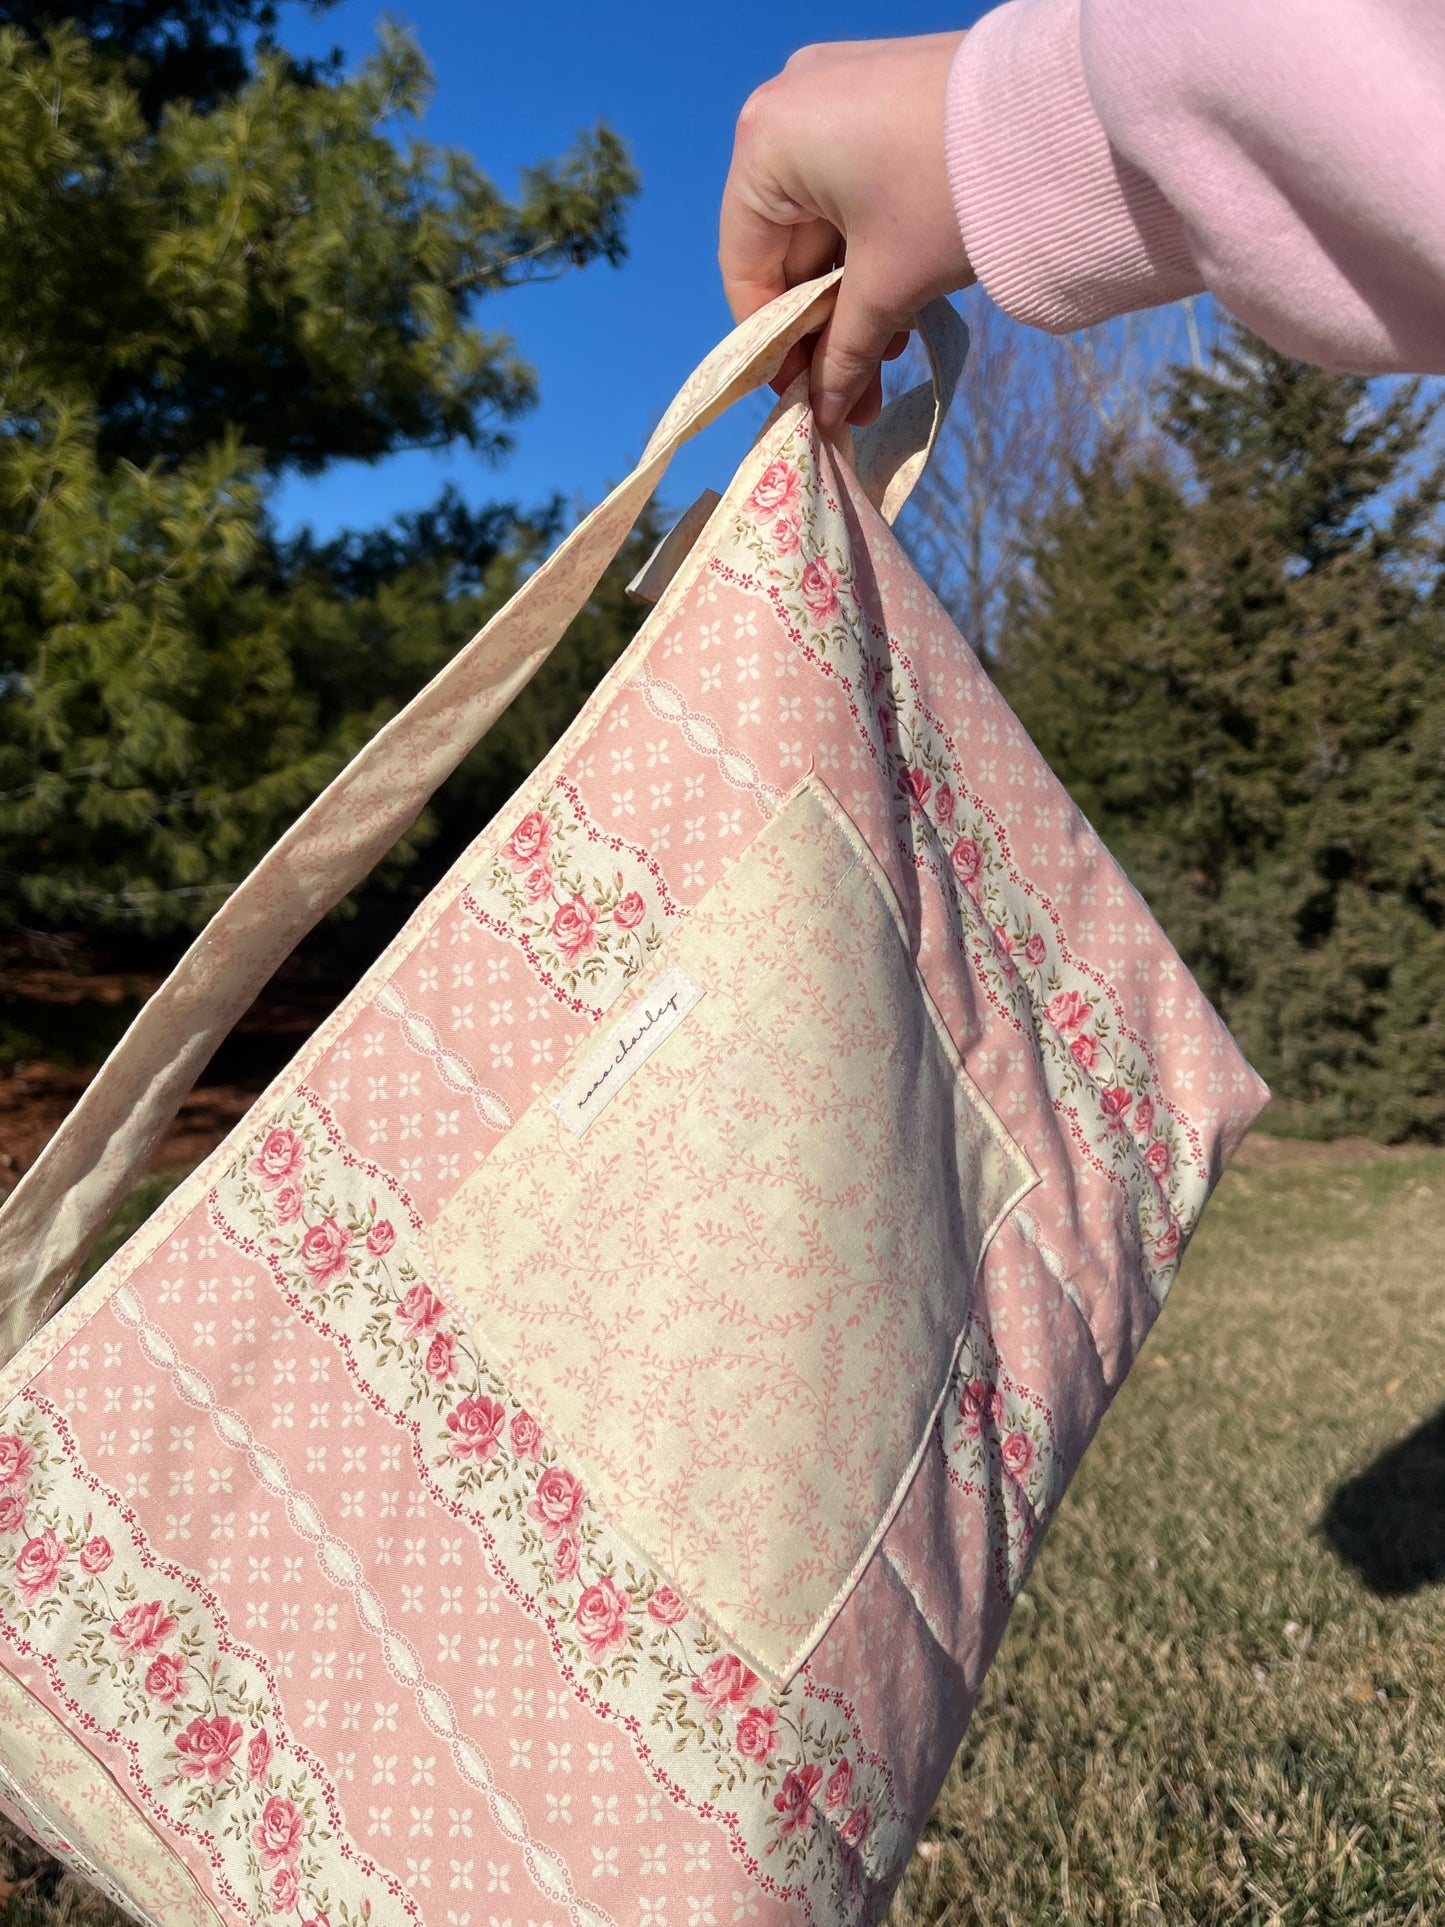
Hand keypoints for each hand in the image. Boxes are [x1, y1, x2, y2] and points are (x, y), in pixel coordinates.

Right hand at [719, 33, 975, 434]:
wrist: (1057, 110)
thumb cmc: (950, 193)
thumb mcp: (888, 285)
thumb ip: (843, 354)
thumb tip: (823, 417)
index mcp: (765, 144)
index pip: (745, 267)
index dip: (770, 344)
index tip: (801, 396)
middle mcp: (786, 106)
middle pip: (786, 246)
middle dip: (823, 328)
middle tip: (851, 397)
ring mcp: (834, 93)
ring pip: (823, 222)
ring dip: (851, 299)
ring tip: (886, 361)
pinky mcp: (880, 96)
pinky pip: (852, 188)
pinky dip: (870, 249)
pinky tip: (900, 306)